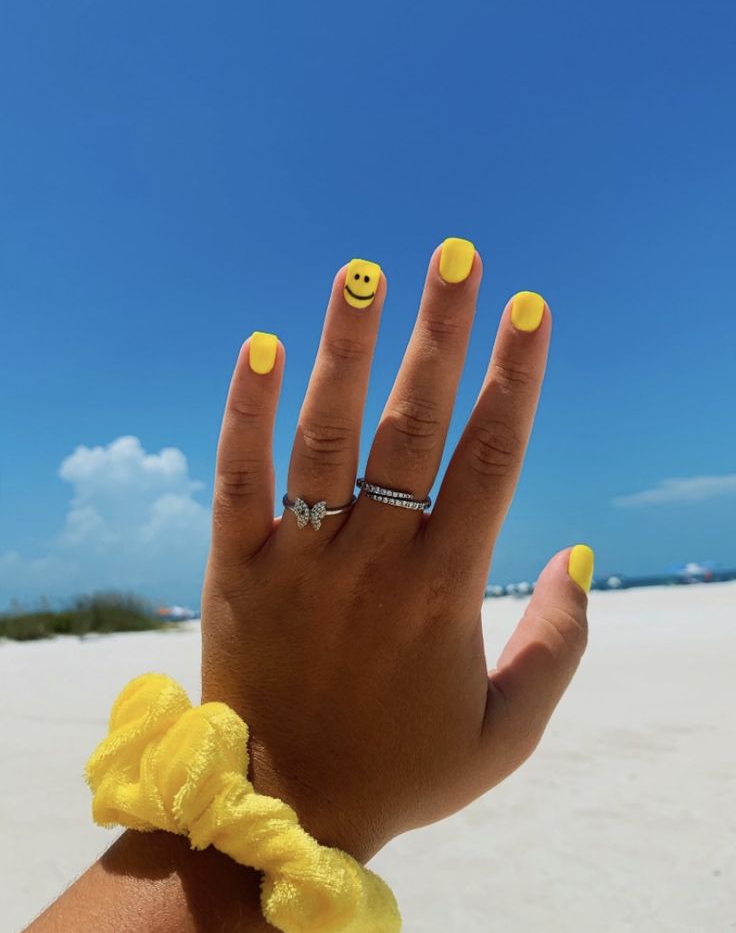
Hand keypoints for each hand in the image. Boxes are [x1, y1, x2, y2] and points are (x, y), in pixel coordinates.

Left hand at [200, 240, 591, 865]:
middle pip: (415, 426)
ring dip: (347, 348)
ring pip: (327, 436)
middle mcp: (373, 561)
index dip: (515, 378)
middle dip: (442, 335)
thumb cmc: (403, 770)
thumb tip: (578, 553)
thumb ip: (558, 646)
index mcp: (444, 592)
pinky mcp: (236, 570)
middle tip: (459, 256)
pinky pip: (238, 479)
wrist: (283, 813)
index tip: (531, 310)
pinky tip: (261, 345)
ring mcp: (300, 561)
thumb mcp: (508, 733)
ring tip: (364, 272)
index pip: (490, 460)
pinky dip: (246, 412)